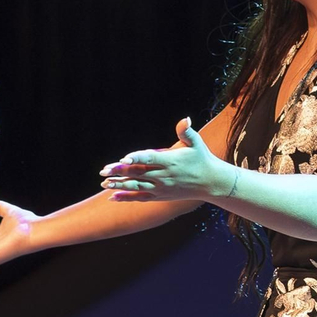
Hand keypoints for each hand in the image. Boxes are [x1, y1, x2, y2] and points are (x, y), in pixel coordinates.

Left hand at [97, 118, 233, 201]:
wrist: (212, 183)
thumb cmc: (202, 159)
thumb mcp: (196, 143)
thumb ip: (186, 132)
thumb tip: (185, 119)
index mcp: (170, 161)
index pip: (150, 158)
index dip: (136, 158)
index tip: (123, 158)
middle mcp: (164, 176)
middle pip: (138, 173)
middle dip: (120, 172)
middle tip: (103, 170)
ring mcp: (161, 188)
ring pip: (137, 187)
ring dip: (119, 185)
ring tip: (104, 183)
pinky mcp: (160, 196)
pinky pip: (140, 198)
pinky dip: (126, 198)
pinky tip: (112, 197)